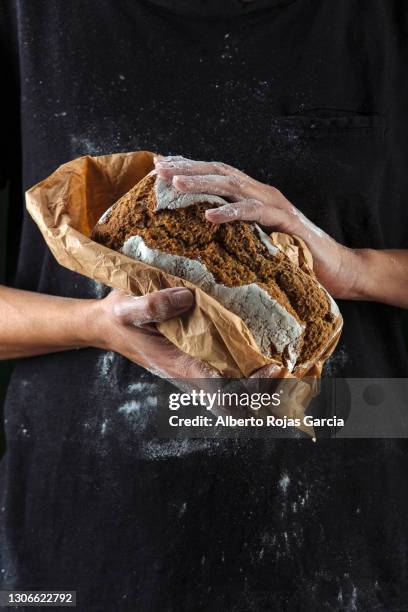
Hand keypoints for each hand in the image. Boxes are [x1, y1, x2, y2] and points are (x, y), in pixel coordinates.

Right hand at [87, 288, 283, 378]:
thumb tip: (187, 298)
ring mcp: (191, 368)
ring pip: (230, 389)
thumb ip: (152, 305)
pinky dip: (242, 371)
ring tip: (278, 366)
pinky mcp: (192, 359)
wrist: (105, 326)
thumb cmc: (117, 318)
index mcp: (177, 364)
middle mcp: (189, 372)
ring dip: (255, 384)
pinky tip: (257, 355)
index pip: (220, 388)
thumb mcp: (126, 307)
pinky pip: (222, 373)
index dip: (248, 386)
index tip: (270, 369)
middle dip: (260, 391)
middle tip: (283, 371)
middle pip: (231, 398)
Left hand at [154, 155, 360, 298]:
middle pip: (220, 173)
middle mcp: (262, 194)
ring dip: (203, 183)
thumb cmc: (294, 258)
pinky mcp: (286, 222)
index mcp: (253, 196)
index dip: (188, 168)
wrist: (337, 270)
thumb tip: (202, 236)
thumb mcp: (257, 242)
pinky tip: (210, 215)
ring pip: (233, 186)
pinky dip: (232, 211)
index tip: (159, 167)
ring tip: (176, 184)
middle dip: (188, 169)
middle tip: (159, 170)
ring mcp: (275, 205)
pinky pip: (255, 213)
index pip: (216, 174)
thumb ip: (235, 233)